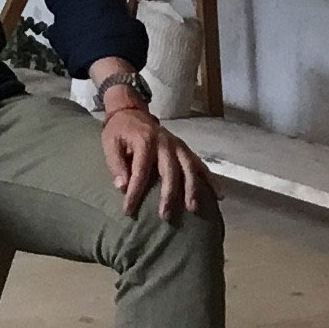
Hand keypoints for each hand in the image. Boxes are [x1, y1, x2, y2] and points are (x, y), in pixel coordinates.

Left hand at [103, 104, 212, 219]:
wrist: (132, 112)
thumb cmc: (119, 132)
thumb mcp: (110, 144)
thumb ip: (116, 165)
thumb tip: (122, 187)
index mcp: (145, 141)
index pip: (140, 171)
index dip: (135, 192)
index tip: (128, 210)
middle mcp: (165, 143)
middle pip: (170, 171)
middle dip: (168, 195)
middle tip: (165, 216)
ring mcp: (178, 145)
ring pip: (189, 168)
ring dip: (191, 189)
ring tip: (192, 208)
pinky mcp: (185, 149)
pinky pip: (200, 165)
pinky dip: (211, 180)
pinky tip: (219, 196)